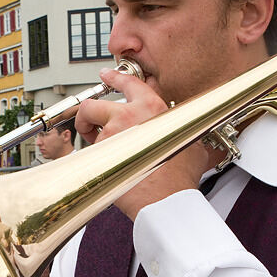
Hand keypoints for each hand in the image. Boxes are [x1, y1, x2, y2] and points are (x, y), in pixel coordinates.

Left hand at [76, 67, 223, 220]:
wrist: (167, 200)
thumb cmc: (179, 177)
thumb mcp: (189, 143)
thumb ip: (179, 129)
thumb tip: (179, 131)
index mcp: (152, 108)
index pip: (128, 83)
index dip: (114, 78)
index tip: (106, 76)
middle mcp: (129, 115)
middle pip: (92, 105)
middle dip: (86, 115)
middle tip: (89, 124)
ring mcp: (112, 133)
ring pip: (88, 131)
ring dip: (91, 140)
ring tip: (102, 153)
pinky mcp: (100, 153)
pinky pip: (90, 153)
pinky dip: (94, 160)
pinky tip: (107, 169)